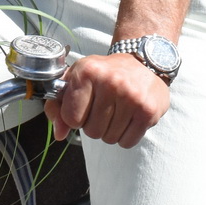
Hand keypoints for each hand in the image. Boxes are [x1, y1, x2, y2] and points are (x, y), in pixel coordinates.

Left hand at [44, 53, 170, 148]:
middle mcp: (110, 82)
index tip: (84, 105)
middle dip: (94, 125)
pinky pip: (127, 142)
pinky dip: (126, 136)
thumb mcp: (76, 78)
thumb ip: (58, 106)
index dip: (75, 116)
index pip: (70, 118)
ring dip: (110, 131)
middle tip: (104, 107)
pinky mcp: (147, 111)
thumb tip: (60, 134)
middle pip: (91, 132)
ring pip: (109, 139)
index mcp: (87, 71)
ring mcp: (131, 97)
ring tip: (117, 111)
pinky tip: (129, 118)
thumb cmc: (104, 73)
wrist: (143, 62)